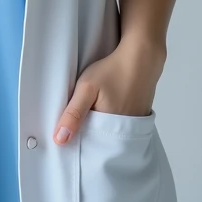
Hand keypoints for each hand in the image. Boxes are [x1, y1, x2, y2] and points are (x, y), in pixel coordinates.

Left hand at [52, 37, 166, 145]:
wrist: (141, 57)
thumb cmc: (113, 70)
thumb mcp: (86, 88)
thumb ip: (73, 114)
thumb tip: (59, 140)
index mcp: (110, 130)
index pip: (89, 144)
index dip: (78, 138)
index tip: (67, 134)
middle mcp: (124, 132)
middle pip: (101, 139)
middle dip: (89, 132)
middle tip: (78, 119)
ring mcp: (134, 123)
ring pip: (111, 130)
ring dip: (100, 125)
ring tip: (91, 112)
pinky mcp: (140, 114)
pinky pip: (122, 123)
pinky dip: (113, 118)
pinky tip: (107, 105)